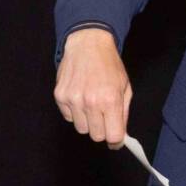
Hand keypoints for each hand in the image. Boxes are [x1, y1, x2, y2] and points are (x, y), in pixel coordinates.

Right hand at [54, 27, 131, 146]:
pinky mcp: (60, 96)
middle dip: (102, 130)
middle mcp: (90, 102)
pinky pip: (69, 117)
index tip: (116, 139)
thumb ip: (123, 113)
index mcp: (110, 100)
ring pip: (81, 128)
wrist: (88, 44)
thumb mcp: (125, 87)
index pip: (113, 136)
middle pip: (96, 136)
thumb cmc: (109, 65)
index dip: (116, 140)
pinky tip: (80, 98)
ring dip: (88, 121)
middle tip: (104, 118)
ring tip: (91, 105)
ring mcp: (73, 99)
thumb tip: (120, 135)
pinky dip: (75, 113)